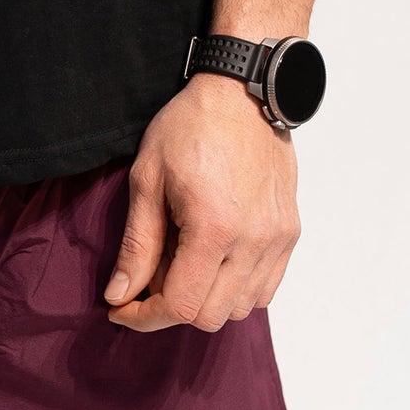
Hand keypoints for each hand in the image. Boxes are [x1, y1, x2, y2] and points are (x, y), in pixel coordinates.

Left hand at [103, 75, 301, 331]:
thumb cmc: (189, 126)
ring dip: (206, 300)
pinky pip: (265, 288)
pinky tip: (213, 260)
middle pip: (210, 316)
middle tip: (148, 280)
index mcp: (214, 227)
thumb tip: (119, 294)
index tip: (121, 309)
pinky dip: (236, 289)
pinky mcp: (290, 231)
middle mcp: (254, 240)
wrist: (240, 92)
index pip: (181, 306)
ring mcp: (277, 238)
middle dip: (172, 308)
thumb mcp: (148, 179)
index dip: (144, 317)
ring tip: (181, 263)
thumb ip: (137, 245)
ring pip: (241, 308)